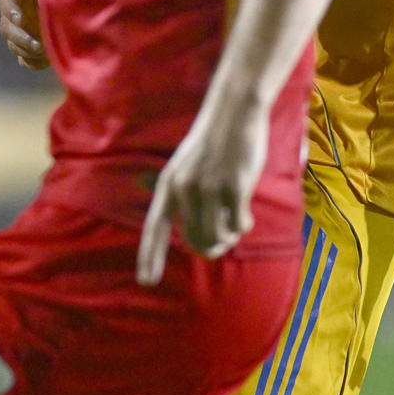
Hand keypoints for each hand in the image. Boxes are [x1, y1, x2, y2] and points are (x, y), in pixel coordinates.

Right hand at [0, 0, 46, 69]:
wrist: (72, 0)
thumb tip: (44, 3)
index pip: (5, 1)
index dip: (10, 11)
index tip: (20, 19)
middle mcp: (14, 14)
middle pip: (6, 28)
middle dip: (20, 38)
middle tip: (36, 45)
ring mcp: (20, 32)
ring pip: (13, 45)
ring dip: (27, 51)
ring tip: (45, 52)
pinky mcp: (28, 47)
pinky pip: (24, 60)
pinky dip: (34, 62)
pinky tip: (46, 60)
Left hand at [136, 97, 267, 285]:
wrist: (234, 112)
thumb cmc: (214, 144)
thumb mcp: (188, 168)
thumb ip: (188, 199)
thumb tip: (199, 241)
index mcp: (169, 184)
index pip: (154, 226)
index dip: (150, 255)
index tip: (146, 281)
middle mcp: (184, 188)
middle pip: (194, 240)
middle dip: (211, 247)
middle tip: (225, 240)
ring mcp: (209, 187)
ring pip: (217, 236)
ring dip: (229, 237)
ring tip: (236, 223)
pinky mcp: (234, 187)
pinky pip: (239, 226)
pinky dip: (244, 225)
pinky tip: (247, 213)